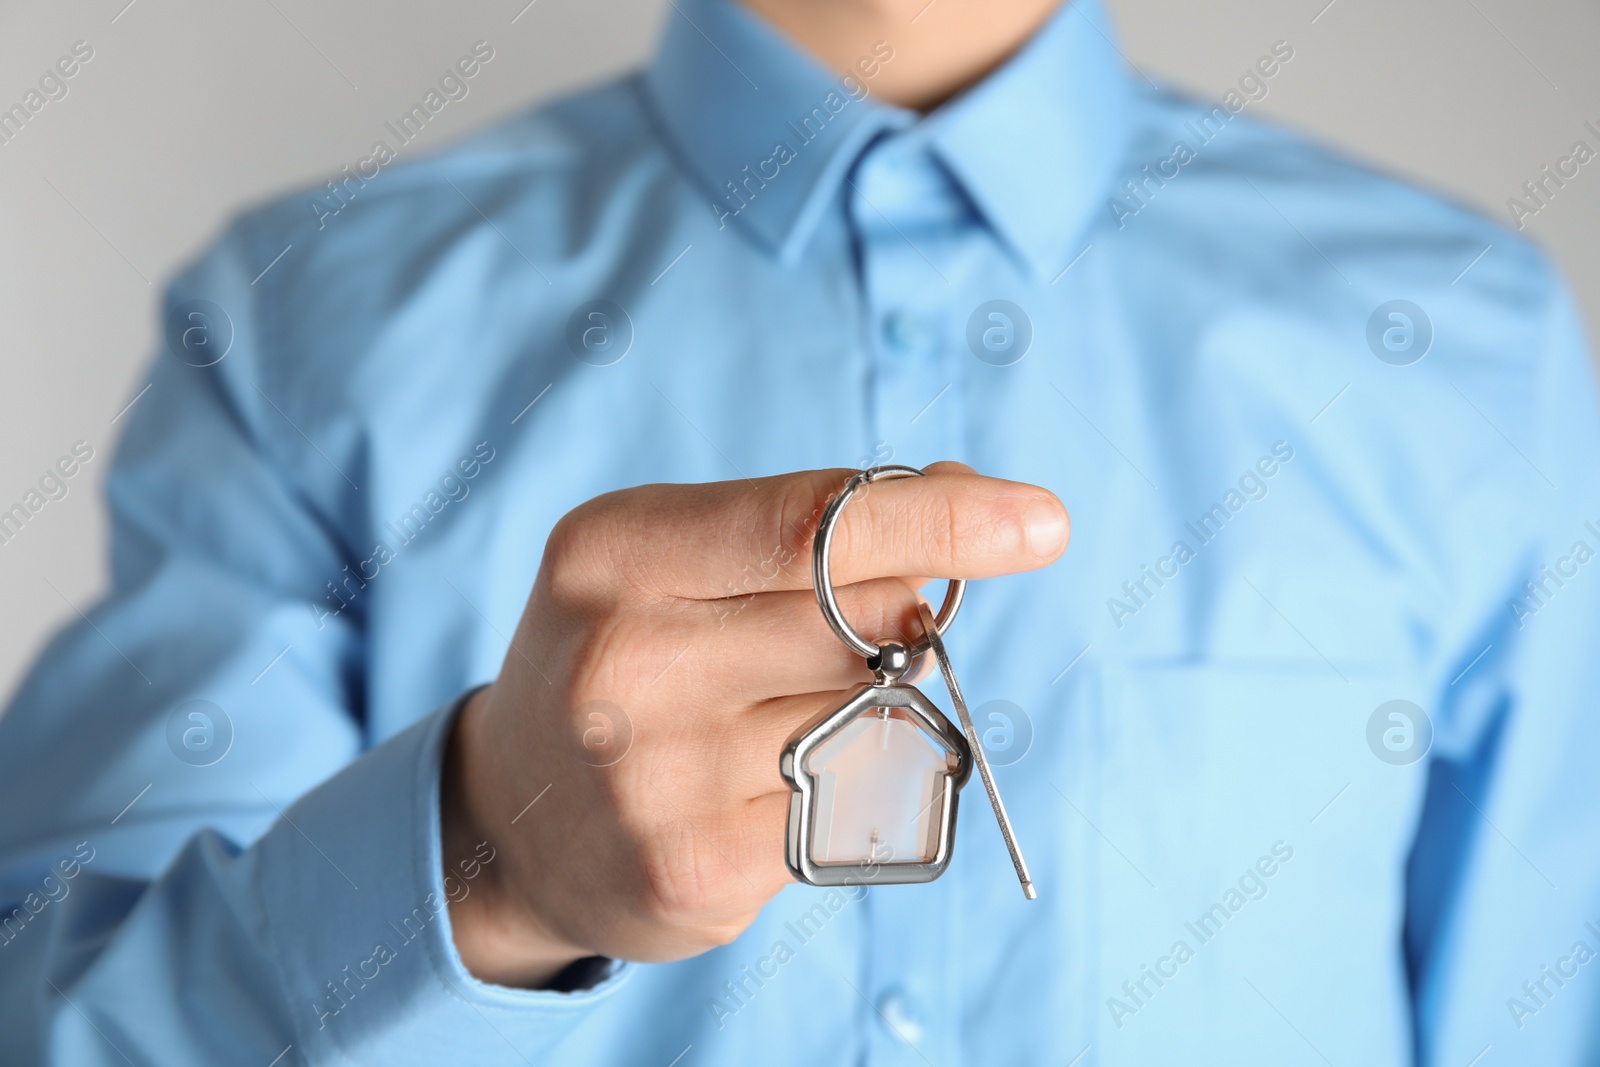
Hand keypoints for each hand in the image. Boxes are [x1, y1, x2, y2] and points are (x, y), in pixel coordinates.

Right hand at [440, 462, 1068, 986]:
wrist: (515, 815)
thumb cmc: (629, 654)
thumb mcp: (676, 558)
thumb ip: (807, 527)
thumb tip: (973, 494)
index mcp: (615, 554)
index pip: (810, 526)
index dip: (941, 520)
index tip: (1041, 521)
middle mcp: (624, 663)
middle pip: (859, 620)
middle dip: (897, 615)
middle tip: (862, 629)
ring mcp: (655, 779)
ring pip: (868, 716)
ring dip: (864, 707)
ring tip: (766, 716)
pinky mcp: (694, 873)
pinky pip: (846, 805)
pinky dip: (836, 786)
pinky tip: (757, 789)